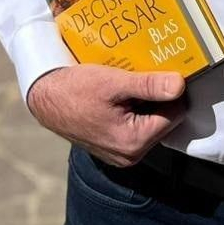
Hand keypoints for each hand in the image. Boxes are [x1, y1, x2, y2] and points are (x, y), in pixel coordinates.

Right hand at [25, 65, 186, 166]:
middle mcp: (130, 154)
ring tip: (131, 80)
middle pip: (163, 120)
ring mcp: (120, 152)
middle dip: (158, 96)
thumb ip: (148, 85)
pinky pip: (134, 125)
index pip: (175, 114)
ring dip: (145, 101)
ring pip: (149, 122)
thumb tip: (179, 85)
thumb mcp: (113, 82)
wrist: (44, 100)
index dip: (173, 91)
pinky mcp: (112, 145)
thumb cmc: (74, 90)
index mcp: (134, 142)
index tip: (167, 70)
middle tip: (147, 71)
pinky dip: (133, 107)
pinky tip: (122, 91)